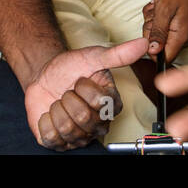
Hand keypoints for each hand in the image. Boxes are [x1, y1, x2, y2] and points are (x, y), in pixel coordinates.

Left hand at [25, 36, 147, 149]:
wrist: (44, 77)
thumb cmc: (70, 68)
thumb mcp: (93, 57)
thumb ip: (119, 54)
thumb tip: (143, 44)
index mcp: (112, 105)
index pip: (99, 101)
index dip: (83, 87)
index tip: (80, 80)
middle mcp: (99, 124)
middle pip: (82, 117)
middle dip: (68, 98)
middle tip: (68, 91)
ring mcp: (81, 137)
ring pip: (66, 128)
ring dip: (56, 108)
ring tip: (61, 101)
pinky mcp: (61, 143)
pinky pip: (51, 137)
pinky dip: (45, 121)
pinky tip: (51, 113)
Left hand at [142, 0, 187, 62]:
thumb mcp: (164, 8)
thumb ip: (158, 32)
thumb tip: (152, 51)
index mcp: (180, 36)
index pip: (164, 59)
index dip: (152, 50)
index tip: (149, 34)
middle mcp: (182, 37)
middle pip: (157, 45)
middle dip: (150, 29)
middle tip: (155, 14)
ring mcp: (180, 30)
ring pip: (156, 33)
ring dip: (152, 19)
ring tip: (159, 6)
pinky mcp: (177, 24)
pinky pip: (160, 25)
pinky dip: (156, 15)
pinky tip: (161, 5)